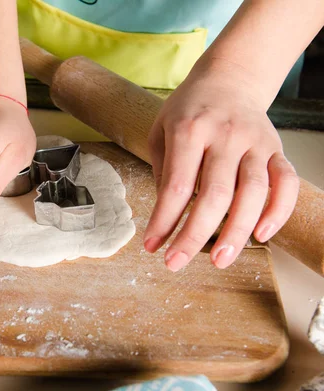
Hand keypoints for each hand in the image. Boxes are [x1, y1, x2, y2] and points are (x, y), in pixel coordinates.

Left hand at [143, 60, 298, 270]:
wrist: (230, 78)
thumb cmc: (189, 109)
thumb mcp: (161, 131)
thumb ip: (163, 171)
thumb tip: (167, 217)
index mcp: (190, 130)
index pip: (177, 185)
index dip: (164, 220)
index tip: (152, 246)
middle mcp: (225, 136)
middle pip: (215, 195)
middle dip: (194, 236)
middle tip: (177, 263)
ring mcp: (255, 142)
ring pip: (253, 193)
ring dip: (237, 232)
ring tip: (219, 260)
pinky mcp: (277, 149)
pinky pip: (286, 183)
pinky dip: (279, 211)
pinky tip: (262, 235)